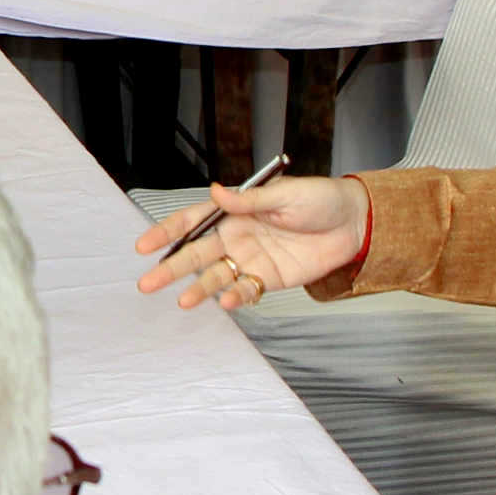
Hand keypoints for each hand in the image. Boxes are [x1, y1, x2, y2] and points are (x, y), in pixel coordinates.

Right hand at [132, 168, 369, 308]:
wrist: (352, 223)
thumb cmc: (319, 200)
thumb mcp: (284, 194)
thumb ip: (249, 200)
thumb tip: (217, 193)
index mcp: (235, 212)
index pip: (192, 222)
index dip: (167, 233)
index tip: (144, 245)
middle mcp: (236, 237)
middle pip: (196, 255)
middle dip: (170, 268)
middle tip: (147, 283)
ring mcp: (251, 259)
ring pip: (216, 277)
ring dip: (199, 289)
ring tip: (183, 300)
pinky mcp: (269, 278)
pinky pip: (246, 290)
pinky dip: (236, 296)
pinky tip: (227, 301)